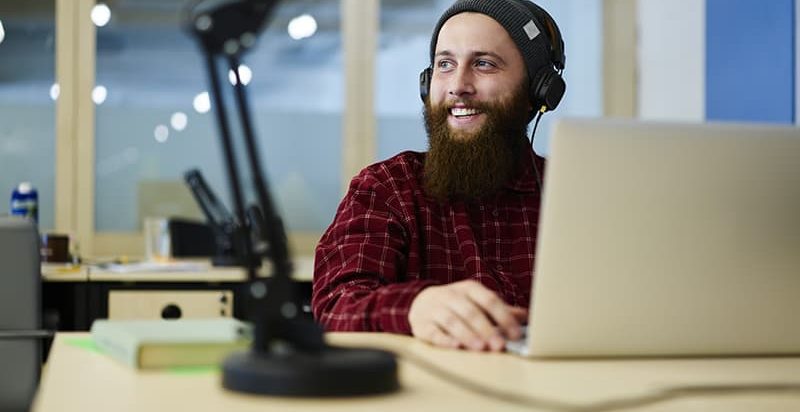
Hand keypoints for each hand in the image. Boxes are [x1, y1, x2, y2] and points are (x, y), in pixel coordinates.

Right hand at [408, 280, 526, 351]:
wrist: (420, 301)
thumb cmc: (456, 304)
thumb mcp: (477, 301)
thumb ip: (500, 310)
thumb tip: (526, 316)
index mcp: (469, 289)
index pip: (490, 300)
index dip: (504, 317)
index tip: (516, 334)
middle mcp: (452, 296)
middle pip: (471, 312)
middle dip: (486, 329)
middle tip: (499, 345)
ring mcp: (435, 309)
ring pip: (452, 321)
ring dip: (467, 334)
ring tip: (480, 348)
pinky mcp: (422, 324)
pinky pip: (433, 332)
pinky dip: (444, 339)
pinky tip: (455, 346)